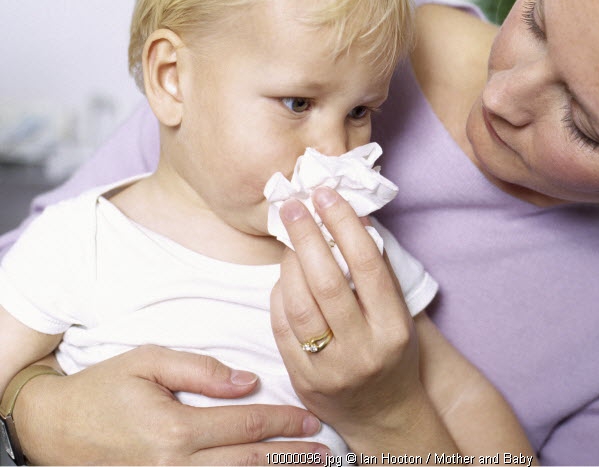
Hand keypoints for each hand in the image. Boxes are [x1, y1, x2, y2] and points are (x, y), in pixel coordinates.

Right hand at [14, 346, 327, 464]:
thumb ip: (200, 368)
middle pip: (249, 462)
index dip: (284, 422)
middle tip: (326, 453)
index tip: (312, 419)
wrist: (53, 428)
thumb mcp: (147, 361)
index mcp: (176, 428)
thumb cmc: (102, 388)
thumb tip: (248, 380)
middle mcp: (175, 464)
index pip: (246, 425)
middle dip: (291, 457)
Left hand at [271, 187, 430, 449]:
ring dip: (289, 263)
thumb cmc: (394, 354)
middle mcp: (363, 350)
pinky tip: (284, 275)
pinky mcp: (303, 379)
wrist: (385, 414)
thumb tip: (351, 219)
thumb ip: (378, 274)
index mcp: (393, 329)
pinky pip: (282, 327)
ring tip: (289, 238)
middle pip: (327, 282)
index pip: (367, 266)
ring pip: (299, 305)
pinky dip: (279, 295)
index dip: (344, 224)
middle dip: (307, 236)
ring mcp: (330, 369)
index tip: (328, 195)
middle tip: (294, 205)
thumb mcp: (400, 316)